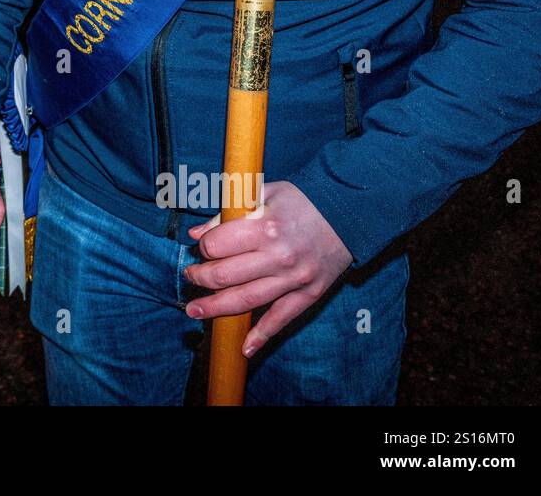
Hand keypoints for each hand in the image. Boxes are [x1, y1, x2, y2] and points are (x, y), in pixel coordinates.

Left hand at [183, 181, 352, 356]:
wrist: (348, 213)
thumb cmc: (301, 200)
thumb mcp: (263, 194)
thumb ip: (227, 213)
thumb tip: (196, 235)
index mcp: (264, 226)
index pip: (216, 246)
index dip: (204, 248)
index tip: (203, 248)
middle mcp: (278, 255)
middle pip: (225, 276)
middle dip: (200, 278)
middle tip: (191, 277)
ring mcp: (294, 278)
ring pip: (246, 300)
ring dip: (215, 308)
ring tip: (194, 310)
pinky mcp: (309, 294)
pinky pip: (281, 318)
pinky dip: (262, 335)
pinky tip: (244, 347)